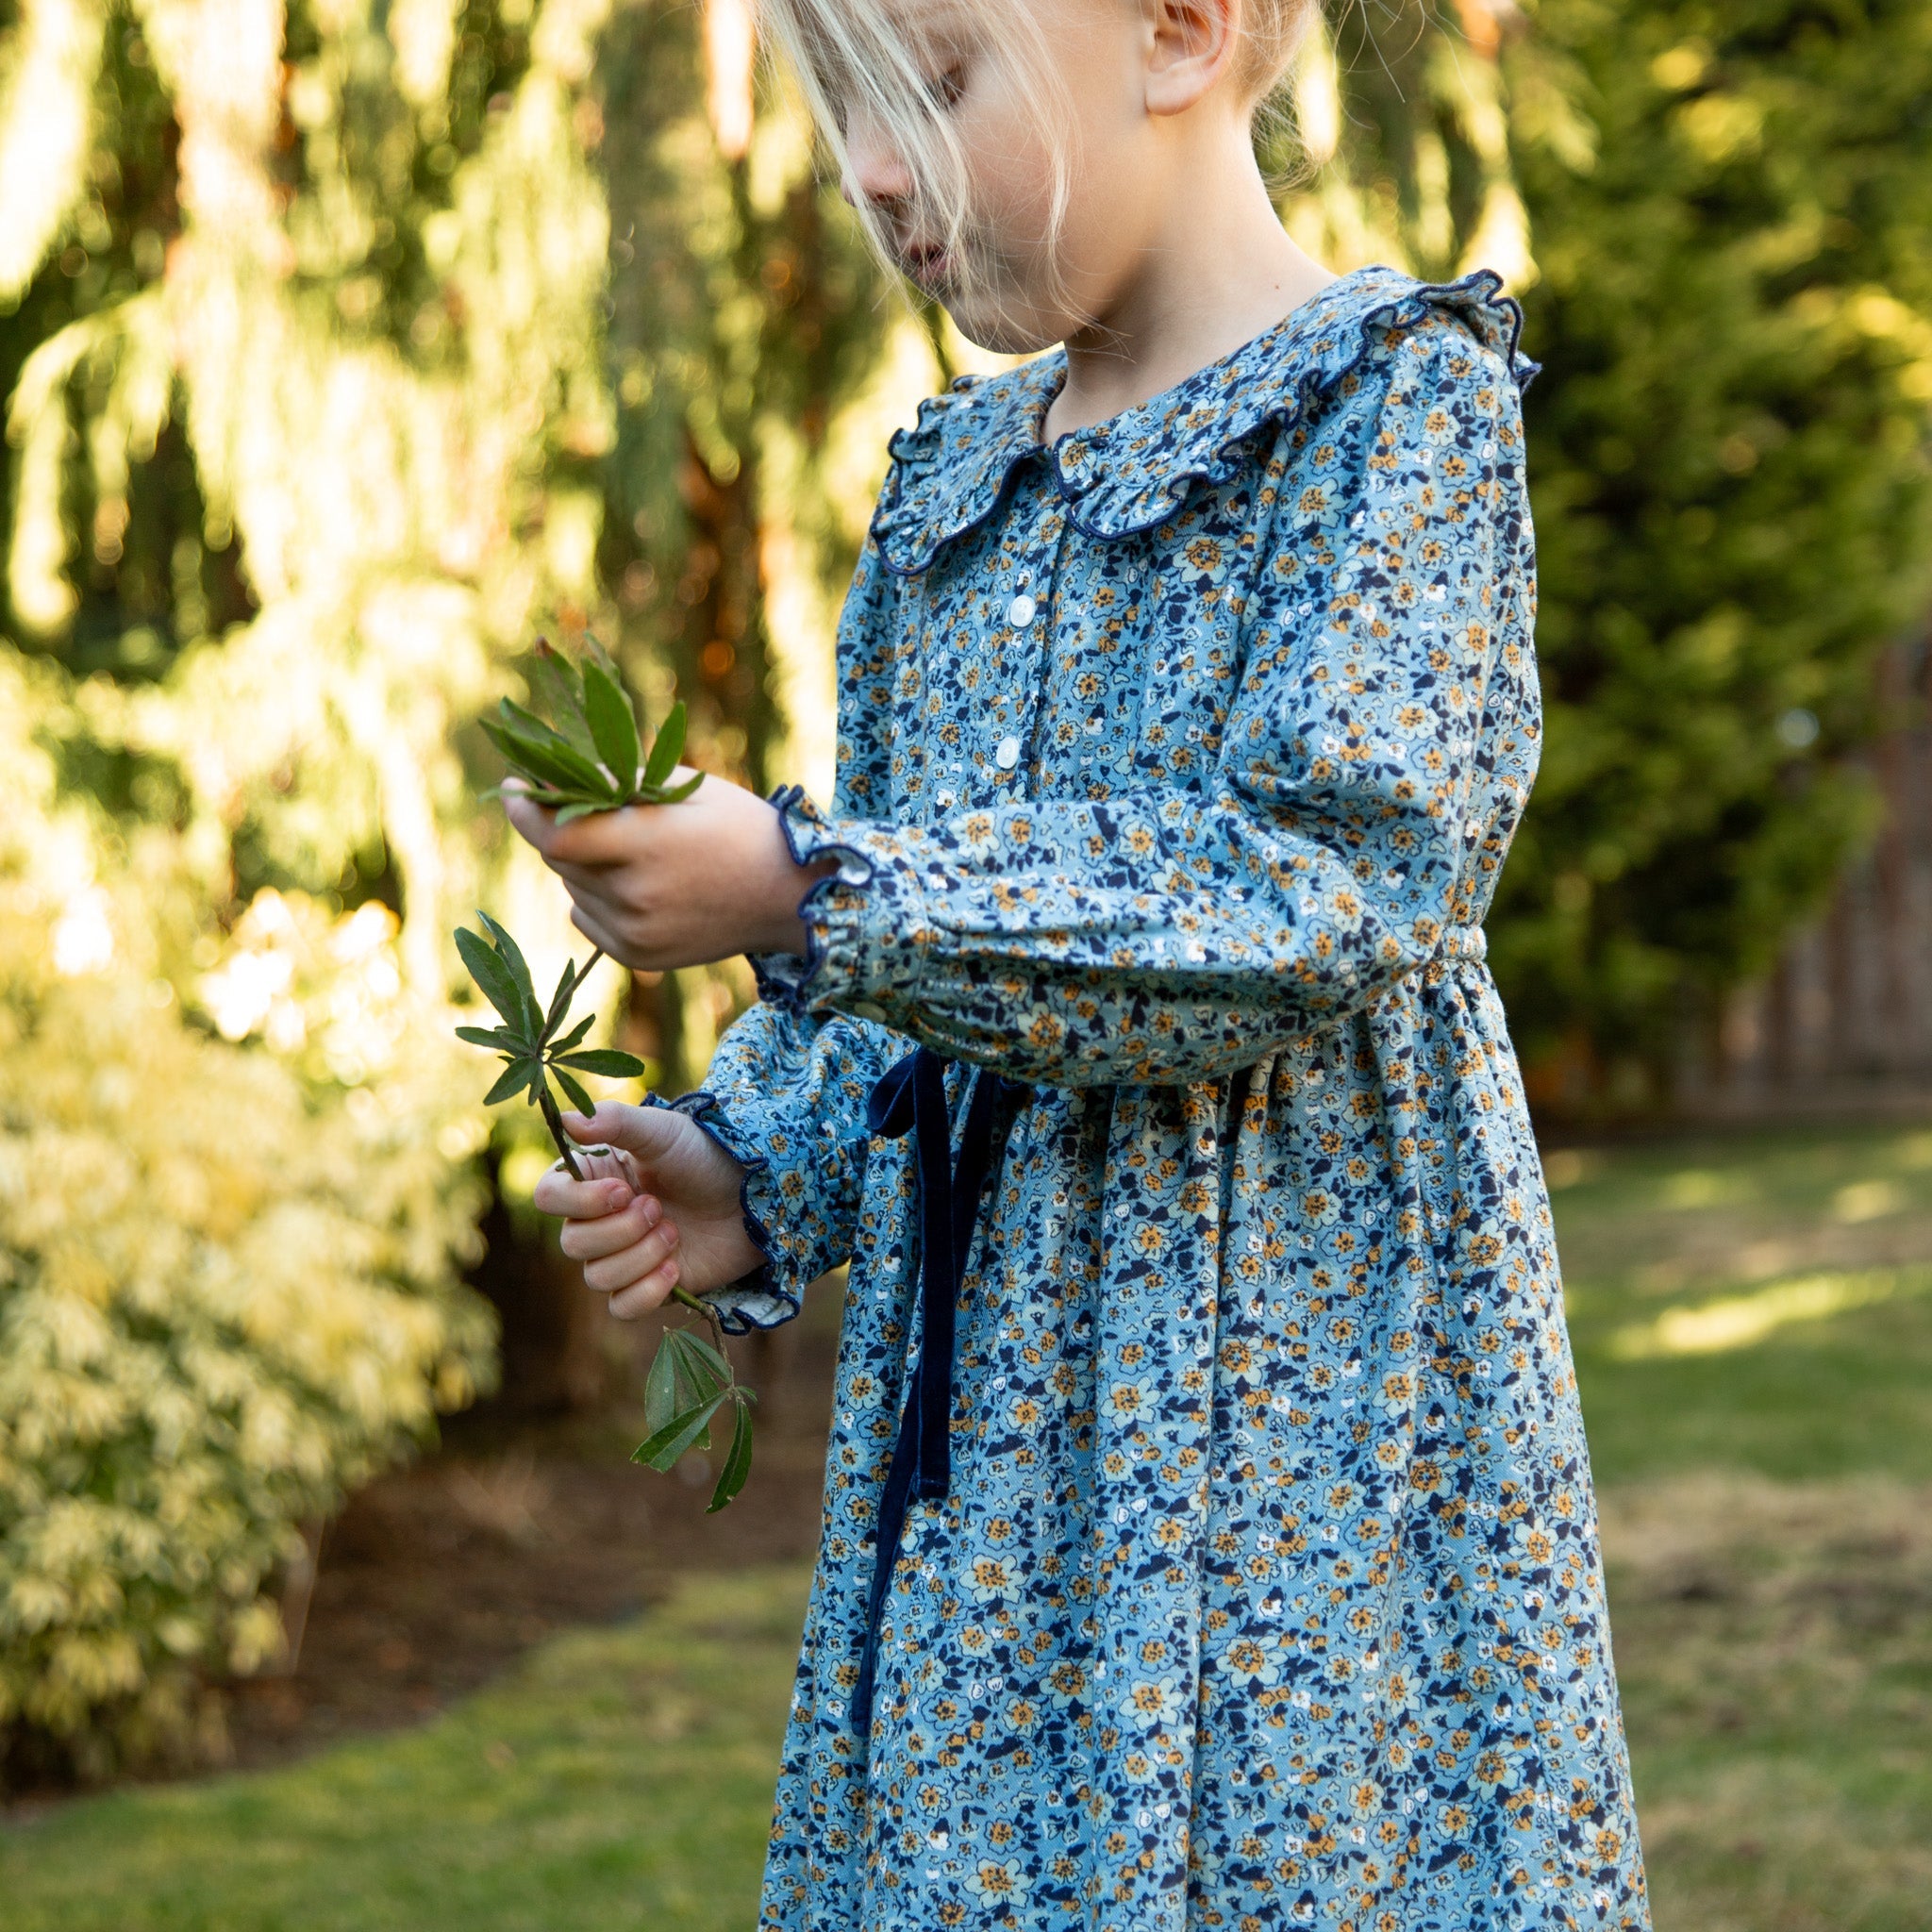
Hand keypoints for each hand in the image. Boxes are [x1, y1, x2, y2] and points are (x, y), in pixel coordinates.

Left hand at [502, 770, 832, 970]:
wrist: (790, 896)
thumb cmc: (740, 827)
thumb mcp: (685, 789)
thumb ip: (618, 785)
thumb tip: (553, 779)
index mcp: (648, 844)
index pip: (555, 835)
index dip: (525, 811)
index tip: (514, 787)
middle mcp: (636, 894)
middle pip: (561, 861)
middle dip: (564, 831)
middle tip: (587, 811)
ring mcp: (636, 932)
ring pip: (572, 890)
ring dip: (583, 867)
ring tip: (632, 854)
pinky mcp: (638, 957)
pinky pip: (587, 920)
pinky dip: (596, 900)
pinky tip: (638, 887)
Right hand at [532, 1101, 761, 1318]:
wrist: (755, 1196)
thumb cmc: (706, 1156)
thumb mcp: (663, 1131)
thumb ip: (615, 1122)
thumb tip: (563, 1120)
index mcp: (593, 1179)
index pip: (548, 1197)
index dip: (578, 1201)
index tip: (622, 1189)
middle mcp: (599, 1220)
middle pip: (572, 1243)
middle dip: (620, 1229)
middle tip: (659, 1206)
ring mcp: (622, 1257)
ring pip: (597, 1278)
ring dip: (640, 1255)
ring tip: (674, 1231)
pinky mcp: (647, 1287)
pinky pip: (622, 1308)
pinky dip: (646, 1292)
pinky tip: (674, 1269)